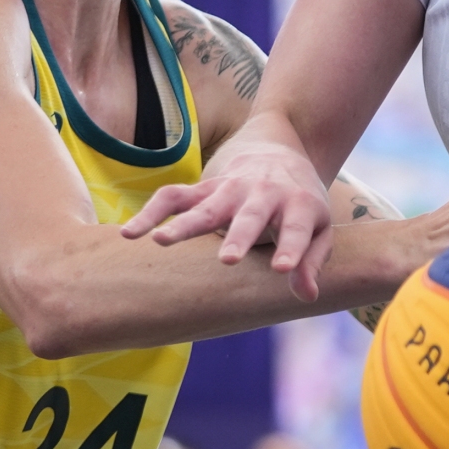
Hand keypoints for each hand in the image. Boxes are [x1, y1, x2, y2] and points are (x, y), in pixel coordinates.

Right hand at [122, 127, 335, 292]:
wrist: (279, 152)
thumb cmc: (300, 204)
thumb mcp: (318, 229)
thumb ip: (312, 262)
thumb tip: (307, 296)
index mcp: (298, 204)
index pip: (296, 229)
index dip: (291, 248)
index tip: (282, 269)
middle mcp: (262, 193)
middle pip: (249, 216)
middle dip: (238, 236)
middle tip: (228, 259)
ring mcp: (229, 190)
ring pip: (204, 207)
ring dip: (184, 225)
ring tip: (161, 242)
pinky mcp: (202, 189)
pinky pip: (172, 197)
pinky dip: (150, 212)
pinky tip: (130, 233)